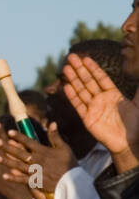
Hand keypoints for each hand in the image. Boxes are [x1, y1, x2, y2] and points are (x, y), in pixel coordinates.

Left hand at [0, 125, 75, 198]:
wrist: (72, 182)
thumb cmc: (69, 163)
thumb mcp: (64, 148)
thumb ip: (55, 136)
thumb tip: (52, 122)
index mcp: (43, 151)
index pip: (28, 142)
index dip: (18, 136)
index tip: (8, 132)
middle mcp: (37, 160)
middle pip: (20, 152)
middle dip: (7, 147)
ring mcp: (35, 171)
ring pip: (18, 165)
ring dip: (7, 161)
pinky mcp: (36, 182)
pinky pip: (22, 180)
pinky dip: (14, 178)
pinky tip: (4, 176)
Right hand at [62, 54, 138, 171]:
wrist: (129, 141)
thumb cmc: (136, 123)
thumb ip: (138, 88)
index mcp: (113, 94)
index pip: (100, 77)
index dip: (93, 68)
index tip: (85, 58)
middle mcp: (101, 100)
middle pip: (88, 81)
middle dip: (79, 69)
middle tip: (71, 57)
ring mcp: (93, 109)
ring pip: (81, 91)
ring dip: (73, 79)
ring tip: (66, 68)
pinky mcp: (88, 119)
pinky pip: (79, 106)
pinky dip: (73, 96)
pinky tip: (67, 86)